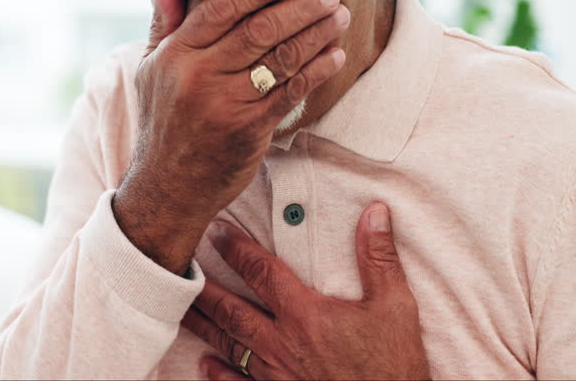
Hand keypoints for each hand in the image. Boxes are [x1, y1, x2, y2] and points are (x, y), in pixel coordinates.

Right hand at [114, 0, 349, 273]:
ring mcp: (226, 104)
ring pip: (279, 59)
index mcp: (176, 54)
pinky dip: (317, 71)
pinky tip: (336, 55)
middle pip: (257, 30)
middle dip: (299, 7)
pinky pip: (291, 92)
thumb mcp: (151, 67)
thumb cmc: (164, 118)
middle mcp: (199, 76)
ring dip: (315, 35)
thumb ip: (163, 19)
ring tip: (339, 16)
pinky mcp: (249, 129)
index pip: (219, 9)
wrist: (168, 186)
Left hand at [181, 202, 429, 379]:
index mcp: (306, 315)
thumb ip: (378, 257)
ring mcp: (278, 374)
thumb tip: (374, 212)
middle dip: (205, 286)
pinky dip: (221, 375)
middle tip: (180, 266)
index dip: (237, 249)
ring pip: (230, 344)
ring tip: (181, 308)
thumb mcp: (395, 305)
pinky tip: (206, 365)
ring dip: (204, 325)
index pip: (262, 272)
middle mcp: (284, 343)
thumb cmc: (394, 365)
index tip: (217, 231)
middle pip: (232, 310)